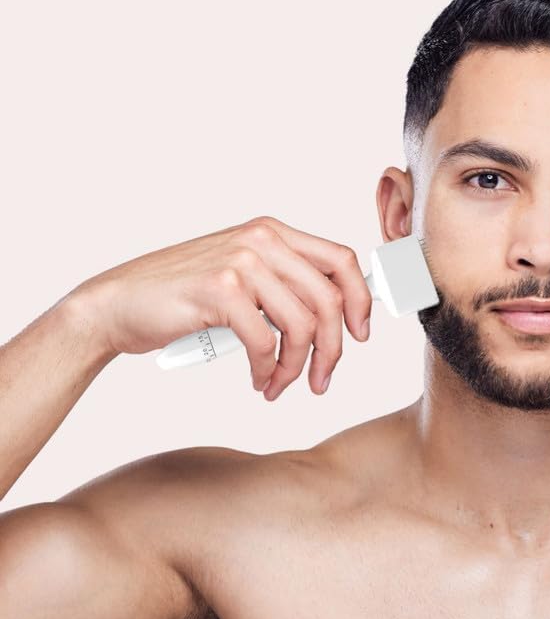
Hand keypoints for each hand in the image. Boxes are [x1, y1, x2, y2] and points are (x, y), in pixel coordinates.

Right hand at [69, 216, 371, 398]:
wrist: (119, 304)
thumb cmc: (184, 297)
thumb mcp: (244, 278)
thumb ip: (284, 286)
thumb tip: (335, 317)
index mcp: (274, 233)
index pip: (341, 261)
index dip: (360, 301)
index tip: (360, 335)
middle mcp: (262, 239)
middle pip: (329, 299)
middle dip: (333, 349)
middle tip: (321, 381)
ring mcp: (241, 262)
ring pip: (302, 325)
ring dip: (297, 367)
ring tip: (281, 385)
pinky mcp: (220, 289)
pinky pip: (265, 342)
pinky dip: (268, 370)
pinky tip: (259, 381)